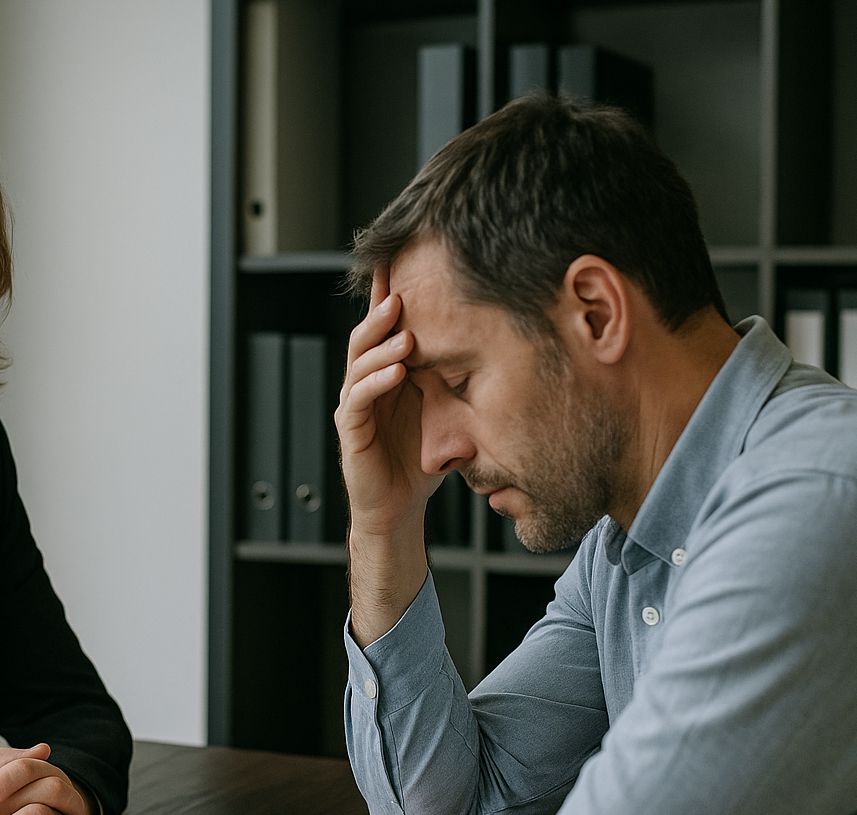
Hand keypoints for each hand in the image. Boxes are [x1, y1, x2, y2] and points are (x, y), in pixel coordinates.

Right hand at [337, 267, 442, 644]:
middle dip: (384, 309)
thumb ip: (461, 380)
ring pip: (360, 362)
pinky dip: (376, 381)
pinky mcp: (350, 430)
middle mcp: (368, 382)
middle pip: (369, 335)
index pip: (390, 327)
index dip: (394, 295)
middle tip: (402, 287)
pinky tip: (397, 371)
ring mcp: (355, 405)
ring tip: (403, 330)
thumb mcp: (450, 412)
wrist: (398, 510)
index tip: (410, 262)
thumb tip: (506, 345)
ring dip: (382, 343)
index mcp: (389, 373)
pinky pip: (357, 399)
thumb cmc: (424, 461)